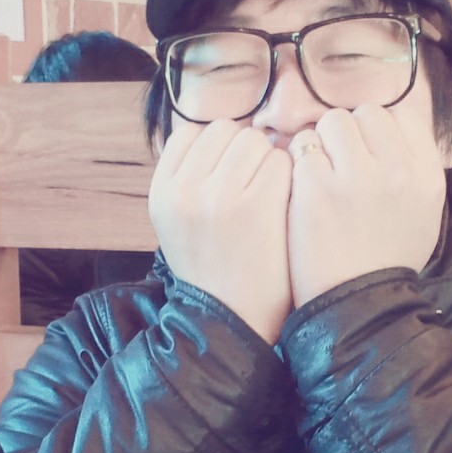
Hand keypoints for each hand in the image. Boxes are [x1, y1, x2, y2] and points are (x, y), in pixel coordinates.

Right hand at [149, 120, 294, 342]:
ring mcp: (219, 196)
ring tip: (269, 196)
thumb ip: (188, 178)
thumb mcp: (178, 223)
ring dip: (269, 160)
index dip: (217, 148)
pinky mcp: (258, 205)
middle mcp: (184, 190)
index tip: (228, 174)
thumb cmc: (215, 270)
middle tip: (253, 185)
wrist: (234, 322)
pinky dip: (289, 176)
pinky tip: (284, 204)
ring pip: (255, 140)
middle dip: (244, 151)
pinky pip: (281, 161)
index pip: (190, 133)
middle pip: (225, 130)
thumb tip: (219, 132)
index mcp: (161, 192)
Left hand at [288, 105, 445, 306]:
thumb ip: (414, 167)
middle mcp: (397, 170)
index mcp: (427, 173)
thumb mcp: (423, 212)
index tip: (367, 152)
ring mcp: (356, 177)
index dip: (377, 129)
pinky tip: (302, 190)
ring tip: (320, 175)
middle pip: (365, 113)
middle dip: (348, 133)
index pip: (400, 115)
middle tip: (339, 165)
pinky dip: (298, 163)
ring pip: (332, 122)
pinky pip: (302, 147)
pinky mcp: (317, 187)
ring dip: (321, 142)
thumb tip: (395, 126)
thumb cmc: (386, 258)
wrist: (356, 304)